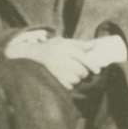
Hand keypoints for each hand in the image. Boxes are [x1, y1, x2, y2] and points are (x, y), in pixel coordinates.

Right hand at [3, 34, 122, 89]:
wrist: (30, 54)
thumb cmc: (51, 48)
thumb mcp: (63, 42)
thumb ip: (79, 44)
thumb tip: (94, 45)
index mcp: (63, 47)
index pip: (82, 56)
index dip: (92, 64)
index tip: (98, 71)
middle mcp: (58, 57)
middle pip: (80, 70)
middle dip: (84, 74)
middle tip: (84, 73)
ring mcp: (53, 68)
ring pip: (74, 80)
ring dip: (77, 80)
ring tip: (75, 77)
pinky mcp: (50, 77)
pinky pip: (66, 86)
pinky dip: (70, 85)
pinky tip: (68, 82)